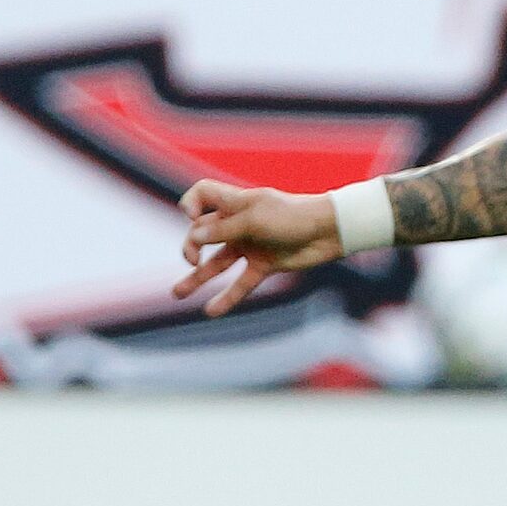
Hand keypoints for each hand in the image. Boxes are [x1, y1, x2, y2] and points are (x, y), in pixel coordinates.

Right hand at [171, 179, 341, 314]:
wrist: (329, 231)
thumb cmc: (294, 216)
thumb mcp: (255, 219)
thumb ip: (223, 229)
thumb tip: (193, 236)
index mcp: (236, 202)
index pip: (203, 194)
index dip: (191, 204)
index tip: (192, 217)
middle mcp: (239, 223)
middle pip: (202, 233)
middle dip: (191, 245)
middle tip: (193, 259)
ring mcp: (251, 244)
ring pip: (217, 263)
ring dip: (197, 277)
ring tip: (177, 294)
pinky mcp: (264, 264)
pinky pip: (240, 283)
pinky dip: (227, 297)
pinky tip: (211, 311)